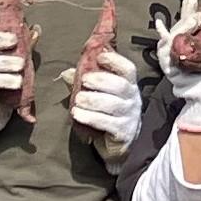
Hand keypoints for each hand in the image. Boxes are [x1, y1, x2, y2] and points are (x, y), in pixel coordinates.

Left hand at [63, 48, 143, 165]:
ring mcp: (130, 116)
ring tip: (78, 100)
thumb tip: (67, 73)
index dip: (115, 60)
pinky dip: (91, 117)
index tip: (99, 56)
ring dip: (93, 100)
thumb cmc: (108, 113)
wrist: (118, 144)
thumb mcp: (98, 94)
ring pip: (113, 104)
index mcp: (128, 85)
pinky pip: (107, 123)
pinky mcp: (123, 133)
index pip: (128, 69)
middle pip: (120, 85)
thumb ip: (84, 82)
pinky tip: (78, 114)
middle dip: (100, 80)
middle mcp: (133, 99)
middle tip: (84, 80)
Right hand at [161, 2, 200, 133]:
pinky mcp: (172, 72)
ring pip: (172, 39)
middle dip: (183, 13)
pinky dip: (164, 46)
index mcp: (197, 48)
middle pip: (180, 29)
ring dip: (180, 26)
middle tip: (192, 2)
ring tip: (193, 18)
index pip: (192, 26)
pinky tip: (166, 35)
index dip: (190, 12)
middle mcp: (184, 52)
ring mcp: (176, 61)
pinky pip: (164, 57)